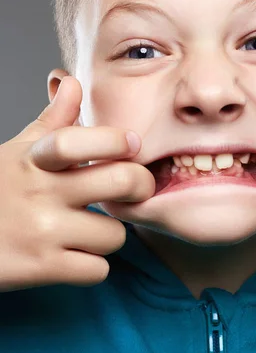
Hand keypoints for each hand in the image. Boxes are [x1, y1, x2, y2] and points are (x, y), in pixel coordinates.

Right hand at [0, 76, 154, 292]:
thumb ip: (52, 121)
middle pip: (120, 182)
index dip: (115, 140)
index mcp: (35, 158)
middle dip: (141, 186)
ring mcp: (41, 231)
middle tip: (136, 189)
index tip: (133, 144)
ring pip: (114, 234)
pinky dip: (91, 266)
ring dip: (108, 235)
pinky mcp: (41, 268)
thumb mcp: (18, 152)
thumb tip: (71, 82)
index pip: (78, 140)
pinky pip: (97, 270)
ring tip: (87, 230)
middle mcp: (40, 191)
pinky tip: (75, 255)